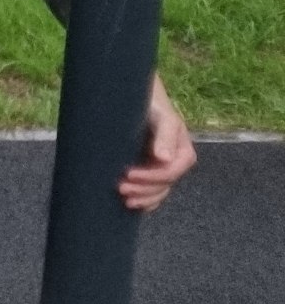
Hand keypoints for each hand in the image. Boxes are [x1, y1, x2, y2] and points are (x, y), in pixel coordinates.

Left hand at [119, 75, 196, 211]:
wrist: (137, 98)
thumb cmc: (152, 104)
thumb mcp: (162, 117)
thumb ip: (165, 135)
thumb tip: (163, 159)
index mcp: (182, 153)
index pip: (170, 172)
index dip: (151, 177)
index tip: (129, 174)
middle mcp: (174, 163)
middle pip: (163, 185)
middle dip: (143, 190)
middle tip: (120, 188)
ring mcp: (163, 168)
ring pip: (158, 192)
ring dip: (143, 198)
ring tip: (124, 199)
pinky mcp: (151, 170)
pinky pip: (153, 192)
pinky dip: (146, 201)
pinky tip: (133, 205)